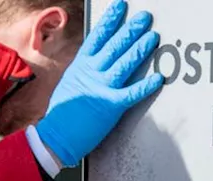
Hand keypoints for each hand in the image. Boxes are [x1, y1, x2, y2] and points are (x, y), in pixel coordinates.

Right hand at [33, 0, 164, 167]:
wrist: (55, 136)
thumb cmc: (62, 113)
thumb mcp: (70, 83)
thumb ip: (84, 70)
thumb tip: (95, 60)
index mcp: (81, 66)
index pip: (98, 37)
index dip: (111, 20)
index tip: (121, 6)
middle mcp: (91, 73)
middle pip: (114, 46)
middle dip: (131, 30)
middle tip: (145, 18)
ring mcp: (101, 88)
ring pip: (124, 64)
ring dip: (140, 50)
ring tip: (152, 38)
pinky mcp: (110, 106)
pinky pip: (131, 93)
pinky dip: (145, 86)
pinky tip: (158, 78)